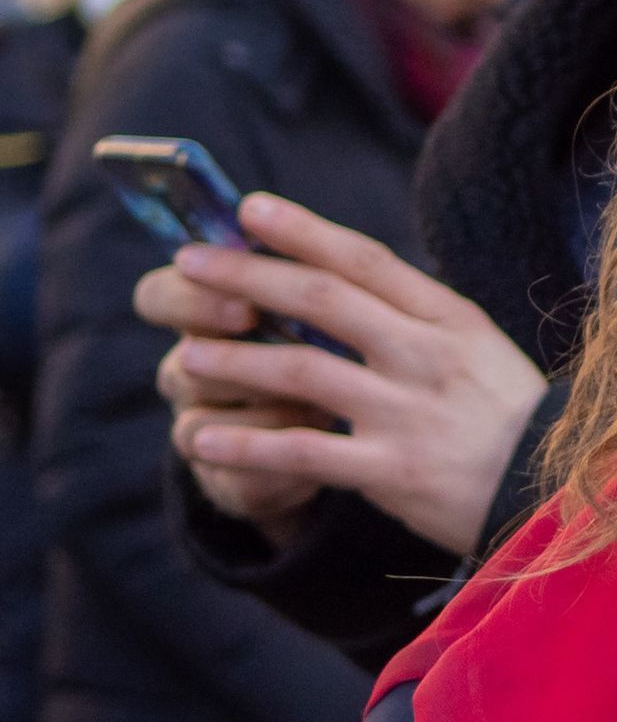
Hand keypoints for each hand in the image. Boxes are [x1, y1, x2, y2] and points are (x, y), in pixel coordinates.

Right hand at [135, 287, 333, 532]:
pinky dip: (282, 467)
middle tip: (277, 369)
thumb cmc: (334, 350)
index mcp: (209, 320)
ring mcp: (205, 430)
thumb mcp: (328, 311)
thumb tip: (316, 239)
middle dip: (231, 362)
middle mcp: (193, 372)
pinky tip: (326, 459)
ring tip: (327, 407)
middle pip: (183, 364)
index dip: (188, 299)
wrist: (352, 441)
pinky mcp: (230, 482)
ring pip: (207, 423)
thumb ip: (312, 278)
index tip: (245, 303)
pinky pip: (240, 477)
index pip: (159, 298)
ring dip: (268, 413)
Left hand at [139, 193, 546, 555]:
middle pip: (321, 302)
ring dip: (234, 361)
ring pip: (300, 373)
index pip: (365, 261)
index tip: (248, 209)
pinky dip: (246, 445)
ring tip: (187, 357)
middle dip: (246, 277)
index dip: (302, 230)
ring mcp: (410, 414)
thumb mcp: (481, 352)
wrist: (564, 497)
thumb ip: (416, 321)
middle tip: (188, 262)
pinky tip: (203, 440)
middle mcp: (429, 358)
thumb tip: (334, 284)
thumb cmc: (515, 421)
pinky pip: (303, 453)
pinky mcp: (394, 473)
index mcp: (453, 321)